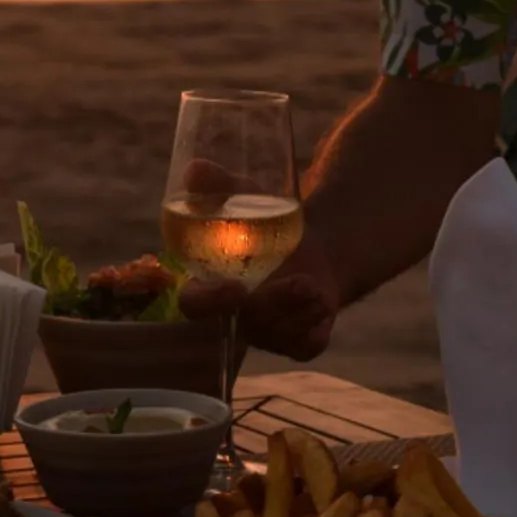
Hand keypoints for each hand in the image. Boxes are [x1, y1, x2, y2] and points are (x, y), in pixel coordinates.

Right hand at [176, 158, 339, 360]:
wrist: (309, 245)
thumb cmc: (262, 219)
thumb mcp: (243, 195)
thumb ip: (216, 185)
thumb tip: (195, 170)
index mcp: (207, 286)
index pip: (194, 305)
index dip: (209, 302)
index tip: (234, 288)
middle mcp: (231, 316)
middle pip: (243, 322)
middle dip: (272, 305)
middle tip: (302, 283)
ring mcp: (263, 334)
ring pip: (277, 335)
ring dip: (299, 310)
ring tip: (315, 286)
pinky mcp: (294, 343)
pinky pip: (303, 346)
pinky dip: (316, 328)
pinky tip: (321, 303)